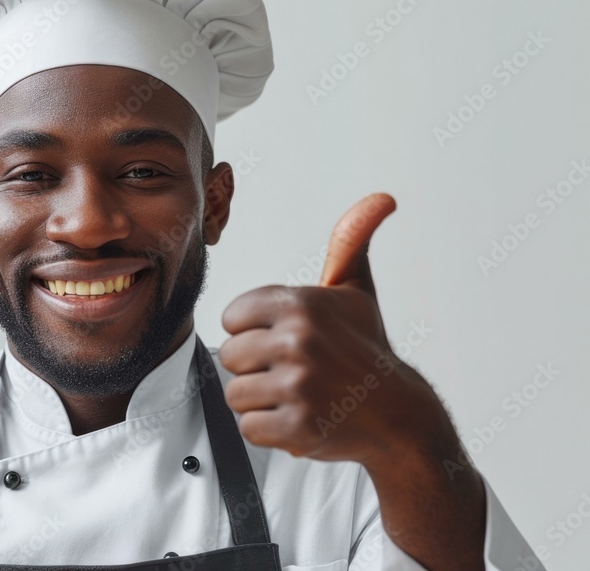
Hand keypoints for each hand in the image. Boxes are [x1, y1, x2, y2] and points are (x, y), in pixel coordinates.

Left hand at [219, 193, 447, 468]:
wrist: (400, 415)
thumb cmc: (367, 350)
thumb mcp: (356, 291)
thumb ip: (350, 242)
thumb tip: (381, 199)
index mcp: (301, 304)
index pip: (232, 316)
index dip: (252, 331)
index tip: (282, 340)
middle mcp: (298, 341)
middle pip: (230, 355)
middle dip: (256, 368)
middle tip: (293, 372)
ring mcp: (298, 385)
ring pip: (236, 393)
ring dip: (261, 400)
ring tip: (296, 395)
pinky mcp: (297, 426)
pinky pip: (249, 427)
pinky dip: (269, 430)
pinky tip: (298, 418)